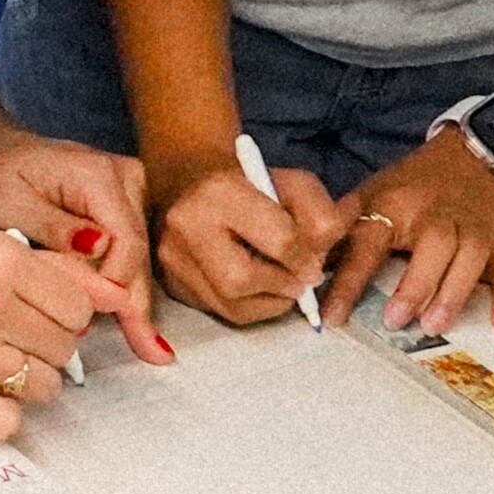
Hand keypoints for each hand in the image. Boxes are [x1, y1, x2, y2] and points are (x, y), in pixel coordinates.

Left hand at [0, 107, 168, 366]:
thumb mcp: (9, 200)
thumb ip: (53, 225)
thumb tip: (98, 246)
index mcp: (98, 175)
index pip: (125, 240)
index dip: (117, 284)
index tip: (104, 320)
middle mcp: (126, 179)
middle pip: (137, 253)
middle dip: (136, 304)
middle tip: (152, 352)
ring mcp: (130, 191)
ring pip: (137, 256)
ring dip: (133, 299)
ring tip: (149, 346)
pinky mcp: (124, 205)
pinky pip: (128, 251)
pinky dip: (122, 283)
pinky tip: (135, 323)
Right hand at [0, 228, 113, 441]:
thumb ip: (56, 270)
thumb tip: (119, 296)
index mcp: (2, 260)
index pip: (78, 309)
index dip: (59, 316)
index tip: (30, 314)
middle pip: (64, 349)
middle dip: (40, 347)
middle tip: (0, 335)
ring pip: (42, 387)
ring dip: (23, 381)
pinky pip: (6, 422)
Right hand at [146, 147, 342, 326]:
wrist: (193, 181)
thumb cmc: (252, 184)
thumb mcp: (295, 185)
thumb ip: (321, 218)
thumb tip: (314, 268)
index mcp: (220, 191)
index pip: (277, 239)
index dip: (305, 259)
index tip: (314, 265)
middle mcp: (186, 224)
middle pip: (242, 280)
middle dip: (281, 286)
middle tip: (299, 281)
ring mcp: (173, 258)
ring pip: (231, 306)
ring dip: (269, 302)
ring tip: (280, 284)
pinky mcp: (172, 283)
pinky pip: (221, 312)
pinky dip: (250, 307)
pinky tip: (258, 289)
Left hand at [324, 129, 493, 333]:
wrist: (476, 154)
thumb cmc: (417, 182)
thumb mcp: (375, 192)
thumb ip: (347, 226)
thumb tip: (312, 260)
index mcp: (395, 206)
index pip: (368, 245)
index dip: (349, 282)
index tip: (333, 316)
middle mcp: (436, 216)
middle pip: (431, 248)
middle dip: (413, 286)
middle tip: (396, 320)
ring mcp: (473, 228)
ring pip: (469, 259)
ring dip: (452, 293)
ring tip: (434, 325)